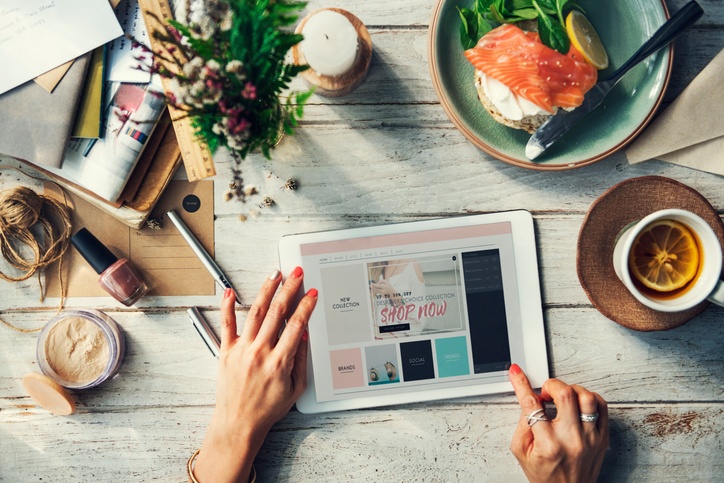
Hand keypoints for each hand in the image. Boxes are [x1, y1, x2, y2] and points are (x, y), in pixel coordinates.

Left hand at [193, 267, 317, 482]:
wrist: (238, 424)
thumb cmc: (267, 409)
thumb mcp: (296, 389)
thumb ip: (301, 360)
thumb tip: (304, 336)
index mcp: (279, 362)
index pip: (296, 325)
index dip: (306, 306)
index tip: (312, 293)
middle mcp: (260, 353)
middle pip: (277, 312)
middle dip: (289, 289)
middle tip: (296, 273)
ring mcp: (241, 350)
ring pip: (256, 312)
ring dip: (266, 290)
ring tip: (274, 274)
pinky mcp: (226, 351)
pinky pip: (226, 325)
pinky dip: (227, 306)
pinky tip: (230, 292)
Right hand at [508, 364, 608, 482]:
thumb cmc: (545, 476)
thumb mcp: (521, 452)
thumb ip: (523, 424)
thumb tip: (528, 399)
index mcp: (548, 444)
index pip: (532, 404)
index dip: (521, 384)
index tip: (516, 373)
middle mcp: (572, 440)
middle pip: (565, 394)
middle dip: (551, 385)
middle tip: (545, 392)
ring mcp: (591, 439)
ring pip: (587, 397)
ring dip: (571, 390)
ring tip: (563, 397)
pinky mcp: (603, 438)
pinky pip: (602, 407)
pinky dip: (589, 398)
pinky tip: (578, 403)